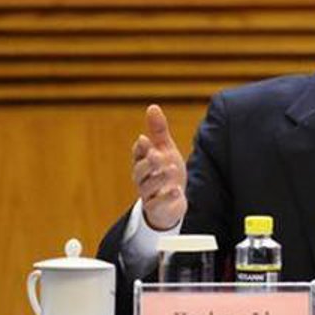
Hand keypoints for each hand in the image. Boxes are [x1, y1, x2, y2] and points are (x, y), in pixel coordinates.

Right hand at [131, 104, 187, 230]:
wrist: (172, 202)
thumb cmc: (166, 172)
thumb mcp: (165, 149)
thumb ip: (159, 131)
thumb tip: (152, 107)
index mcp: (143, 162)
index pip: (138, 154)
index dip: (141, 147)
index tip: (145, 139)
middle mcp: (142, 178)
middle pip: (140, 170)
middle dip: (147, 162)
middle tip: (156, 155)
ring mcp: (148, 194)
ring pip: (147, 187)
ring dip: (158, 178)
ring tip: (171, 169)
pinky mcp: (156, 208)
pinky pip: (157, 204)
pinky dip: (166, 197)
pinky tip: (176, 190)